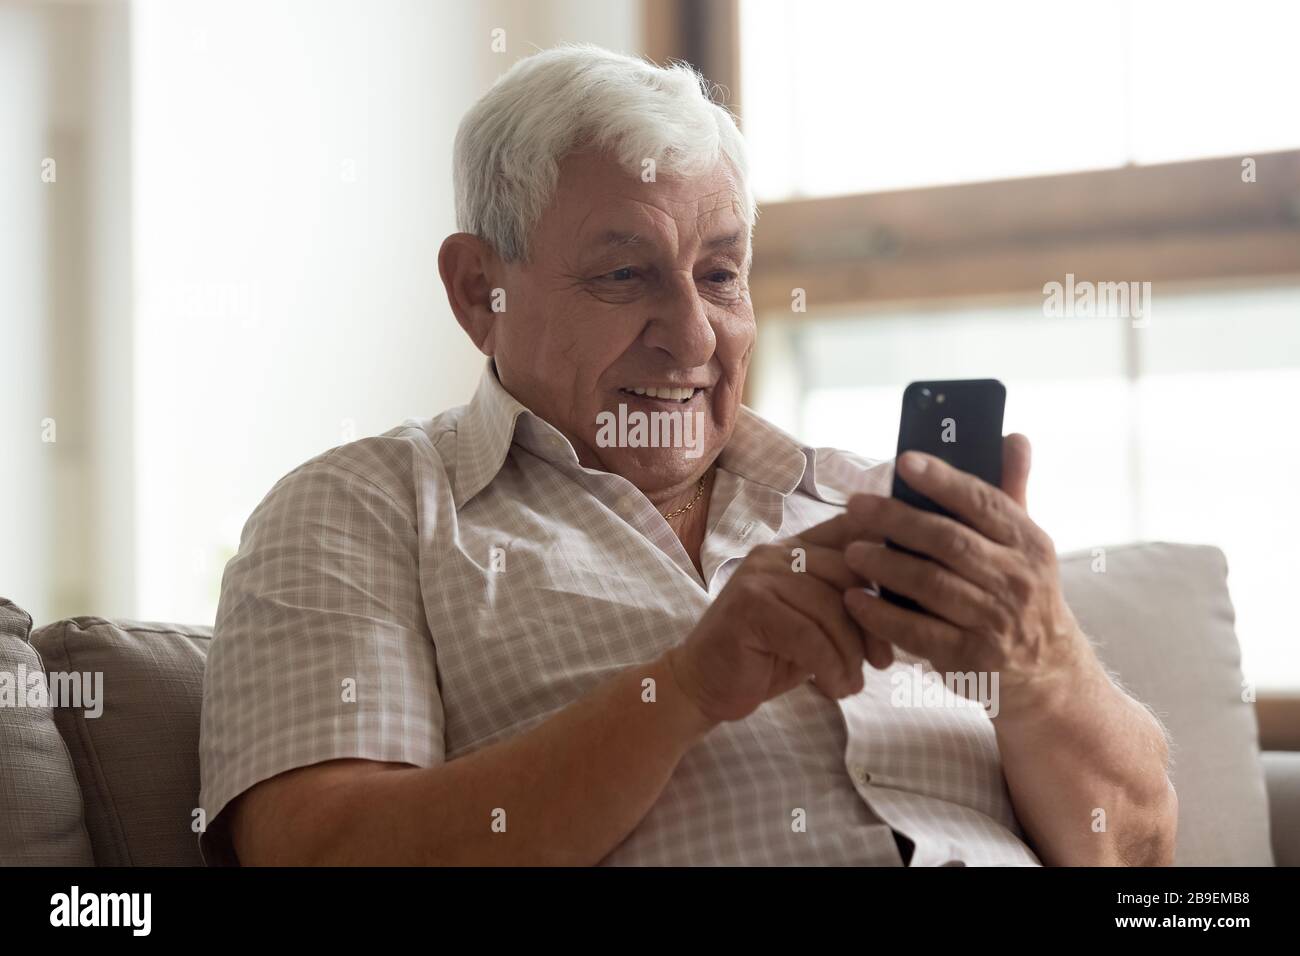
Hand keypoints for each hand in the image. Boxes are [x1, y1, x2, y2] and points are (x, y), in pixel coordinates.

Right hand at [669, 513, 895, 723]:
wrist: (705, 684)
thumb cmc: (768, 656)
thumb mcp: (815, 625)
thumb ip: (847, 604)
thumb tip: (906, 600)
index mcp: (795, 547)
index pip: (851, 532)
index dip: (887, 554)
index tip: (913, 591)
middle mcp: (777, 552)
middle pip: (850, 573)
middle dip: (874, 622)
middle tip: (882, 662)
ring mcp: (759, 575)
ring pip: (831, 608)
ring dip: (850, 654)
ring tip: (853, 683)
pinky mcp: (748, 606)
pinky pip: (808, 636)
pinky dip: (830, 667)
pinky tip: (835, 689)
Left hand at [839, 434, 1092, 716]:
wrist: (1048, 672)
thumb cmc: (1023, 593)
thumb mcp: (1027, 544)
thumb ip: (1012, 490)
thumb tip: (1013, 436)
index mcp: (1029, 543)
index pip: (984, 502)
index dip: (943, 480)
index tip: (905, 462)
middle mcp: (1017, 580)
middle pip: (948, 541)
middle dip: (897, 519)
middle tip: (857, 506)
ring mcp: (995, 622)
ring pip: (930, 584)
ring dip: (884, 565)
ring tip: (851, 550)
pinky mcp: (971, 659)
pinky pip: (917, 632)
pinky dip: (881, 615)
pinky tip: (854, 599)